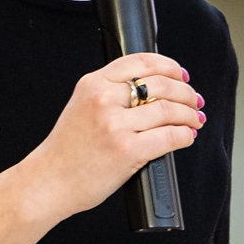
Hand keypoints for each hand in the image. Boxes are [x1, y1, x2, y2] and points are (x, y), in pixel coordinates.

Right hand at [20, 52, 202, 221]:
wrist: (49, 181)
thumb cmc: (67, 150)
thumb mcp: (81, 106)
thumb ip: (110, 93)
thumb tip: (152, 91)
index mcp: (93, 84)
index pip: (141, 61)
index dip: (169, 66)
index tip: (181, 75)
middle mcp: (104, 99)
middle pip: (161, 84)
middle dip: (186, 93)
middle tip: (195, 101)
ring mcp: (115, 125)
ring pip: (169, 110)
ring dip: (190, 114)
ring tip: (195, 120)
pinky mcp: (127, 150)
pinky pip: (170, 136)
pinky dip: (185, 135)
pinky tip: (187, 137)